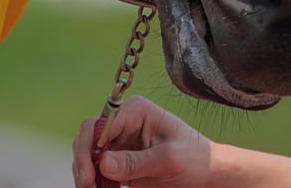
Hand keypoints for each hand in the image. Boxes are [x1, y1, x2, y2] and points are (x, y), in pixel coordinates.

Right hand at [72, 95, 214, 187]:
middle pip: (88, 137)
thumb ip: (136, 162)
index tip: (88, 176)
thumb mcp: (168, 160)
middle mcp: (123, 122)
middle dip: (83, 162)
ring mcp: (121, 141)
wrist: (208, 174)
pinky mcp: (121, 159)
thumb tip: (102, 163)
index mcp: (135, 111)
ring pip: (89, 154)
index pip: (98, 123)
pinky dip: (96, 182)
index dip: (87, 148)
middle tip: (86, 187)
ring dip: (86, 174)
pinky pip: (98, 169)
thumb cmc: (194, 159)